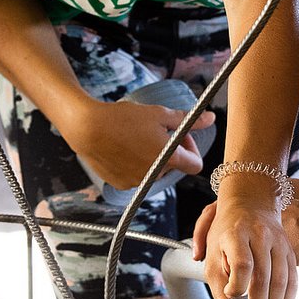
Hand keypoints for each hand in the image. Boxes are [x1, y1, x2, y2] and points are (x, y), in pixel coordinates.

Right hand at [61, 99, 215, 189]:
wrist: (87, 128)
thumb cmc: (124, 118)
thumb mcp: (159, 114)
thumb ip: (188, 120)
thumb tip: (211, 118)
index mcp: (170, 159)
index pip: (195, 164)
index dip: (191, 147)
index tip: (180, 134)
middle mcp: (156, 176)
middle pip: (173, 165)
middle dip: (169, 149)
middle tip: (154, 129)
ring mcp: (137, 182)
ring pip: (154, 171)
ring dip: (151, 157)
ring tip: (135, 137)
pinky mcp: (121, 185)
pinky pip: (136, 176)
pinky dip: (134, 164)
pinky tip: (122, 147)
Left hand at [190, 181, 296, 298]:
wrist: (251, 201)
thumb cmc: (228, 229)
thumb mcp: (213, 250)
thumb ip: (217, 281)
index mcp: (237, 234)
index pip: (242, 264)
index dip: (238, 286)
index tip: (233, 298)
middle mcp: (261, 237)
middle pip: (263, 277)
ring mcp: (278, 243)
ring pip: (281, 281)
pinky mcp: (289, 250)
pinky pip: (293, 279)